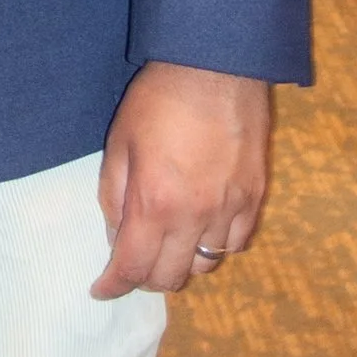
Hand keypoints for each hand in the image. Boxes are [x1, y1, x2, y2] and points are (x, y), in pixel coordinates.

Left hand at [92, 62, 270, 298]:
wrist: (216, 66)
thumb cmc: (159, 100)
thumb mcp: (119, 144)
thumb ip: (114, 197)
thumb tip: (117, 237)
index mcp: (156, 204)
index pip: (133, 268)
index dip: (113, 286)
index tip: (101, 290)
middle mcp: (196, 216)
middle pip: (171, 277)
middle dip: (145, 279)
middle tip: (132, 262)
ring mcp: (231, 209)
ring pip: (206, 267)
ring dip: (181, 263)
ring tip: (168, 245)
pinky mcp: (255, 197)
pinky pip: (236, 244)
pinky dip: (215, 247)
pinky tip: (202, 230)